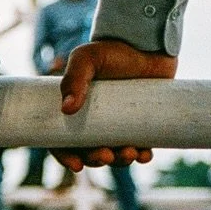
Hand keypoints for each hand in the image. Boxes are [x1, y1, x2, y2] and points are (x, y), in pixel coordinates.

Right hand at [52, 39, 176, 172]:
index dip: (66, 157)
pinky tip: (145, 154)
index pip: (62, 141)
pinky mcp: (141, 125)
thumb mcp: (86, 59)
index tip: (76, 166)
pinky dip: (142, 156)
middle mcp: (94, 121)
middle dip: (96, 160)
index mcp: (75, 109)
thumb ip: (74, 79)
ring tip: (130, 153)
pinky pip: (141, 148)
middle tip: (106, 155)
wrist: (148, 44)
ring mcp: (119, 124)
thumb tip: (66, 109)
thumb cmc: (113, 50)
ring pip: (115, 155)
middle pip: (89, 153)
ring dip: (120, 161)